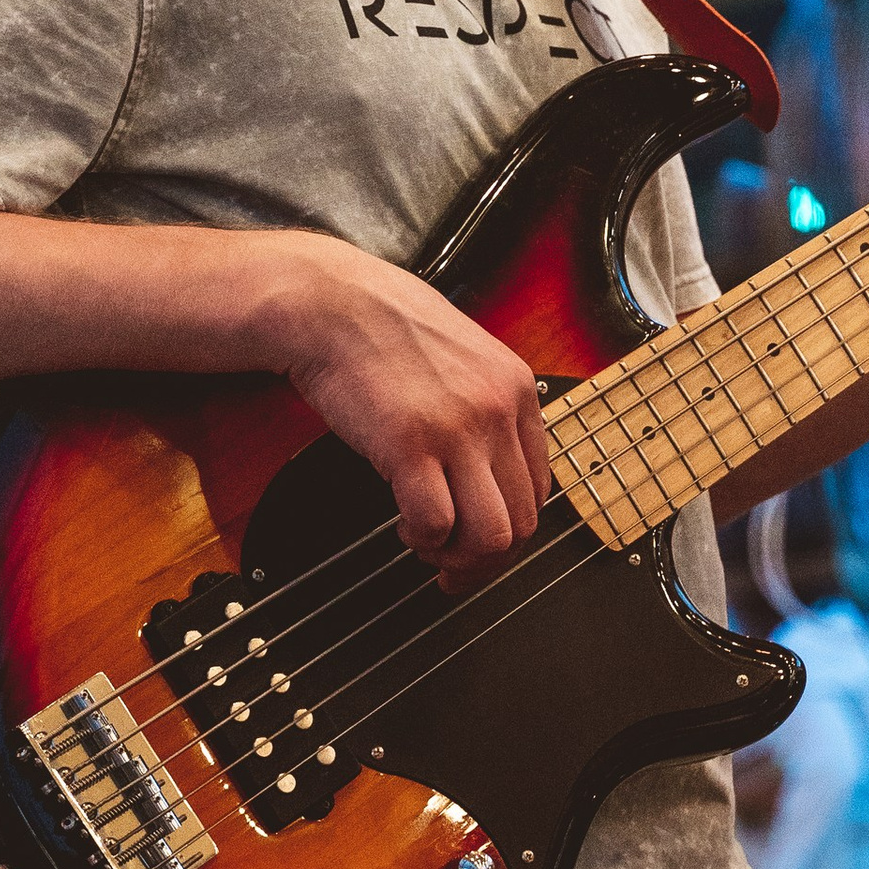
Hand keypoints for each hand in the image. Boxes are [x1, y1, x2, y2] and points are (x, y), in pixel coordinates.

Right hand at [262, 234, 549, 579]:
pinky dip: (423, 539)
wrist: (328, 302)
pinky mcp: (411, 444)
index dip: (511, 528)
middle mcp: (498, 410)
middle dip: (488, 558)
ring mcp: (458, 428)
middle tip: (453, 566)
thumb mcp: (460, 356)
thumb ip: (484, 406)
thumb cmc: (380, 326)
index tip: (481, 541)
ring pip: (492, 535)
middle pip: (523, 519)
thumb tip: (487, 472)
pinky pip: (437, 525)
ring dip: (459, 556)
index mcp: (516, 388)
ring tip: (427, 545)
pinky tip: (404, 526)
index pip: (540, 488)